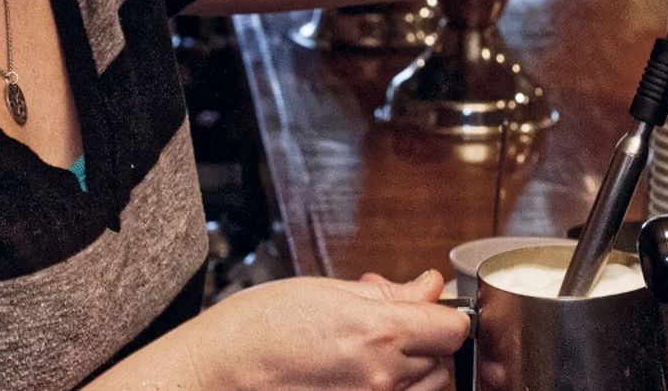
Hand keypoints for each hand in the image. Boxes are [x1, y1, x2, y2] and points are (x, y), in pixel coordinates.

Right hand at [188, 270, 467, 389]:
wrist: (215, 374)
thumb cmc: (256, 330)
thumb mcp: (325, 292)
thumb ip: (385, 295)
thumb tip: (427, 287)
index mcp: (379, 332)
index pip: (452, 327)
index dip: (442, 314)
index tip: (427, 309)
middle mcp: (383, 378)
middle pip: (444, 363)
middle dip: (429, 343)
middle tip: (394, 328)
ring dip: (416, 372)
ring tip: (376, 355)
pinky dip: (394, 390)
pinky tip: (364, 376)